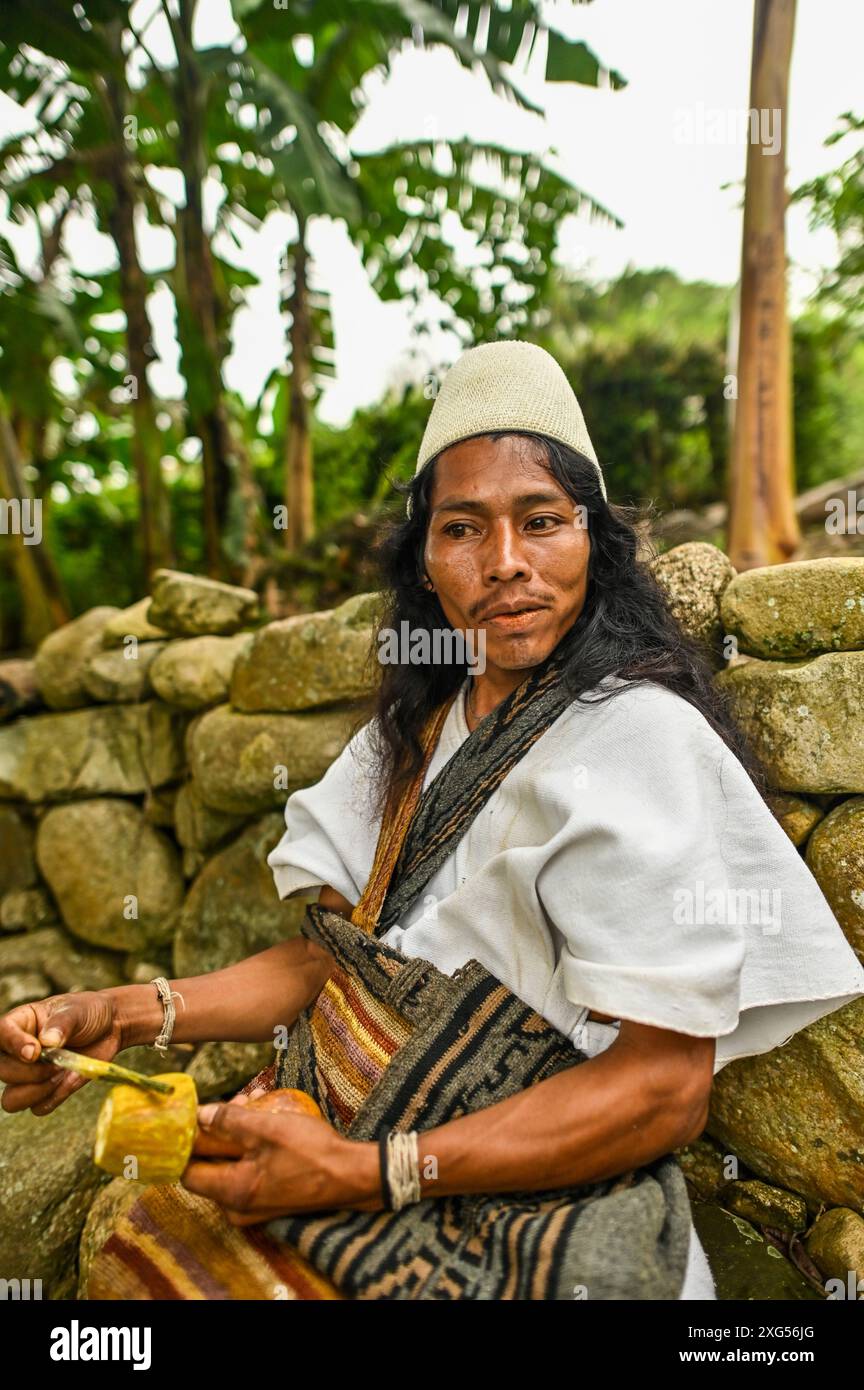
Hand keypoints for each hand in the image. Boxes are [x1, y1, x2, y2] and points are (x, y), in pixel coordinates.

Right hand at [0, 991, 122, 1115]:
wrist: (110, 1028)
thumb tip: (48, 1042)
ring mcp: (30, 1074)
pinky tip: (69, 1080)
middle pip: (3, 1071)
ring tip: (60, 1075)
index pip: (1, 1034)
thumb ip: (62, 1024)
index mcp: (20, 1023)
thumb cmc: (88, 1012)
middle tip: (56, 1063)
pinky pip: (39, 1108)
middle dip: (30, 1073)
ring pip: (11, 1099)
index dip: (13, 1045)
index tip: (35, 1052)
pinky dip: (54, 1098)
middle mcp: (18, 1051)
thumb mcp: (77, 1010)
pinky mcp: (46, 1091)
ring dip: (36, 1092)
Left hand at [180, 1098, 381, 1224]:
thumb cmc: (311, 1153)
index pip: (187, 1172)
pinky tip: (265, 1120)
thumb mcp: (268, 1129)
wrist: (351, 1176)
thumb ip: (229, 1121)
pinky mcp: (268, 1198)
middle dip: (216, 1131)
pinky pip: (247, 1171)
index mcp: (232, 1192)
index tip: (193, 1117)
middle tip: (234, 1102)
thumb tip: (199, 1114)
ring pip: (230, 1165)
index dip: (187, 1143)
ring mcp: (253, 1206)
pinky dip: (250, 1147)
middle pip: (210, 1166)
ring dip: (236, 1134)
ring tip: (253, 1102)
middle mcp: (237, 1206)